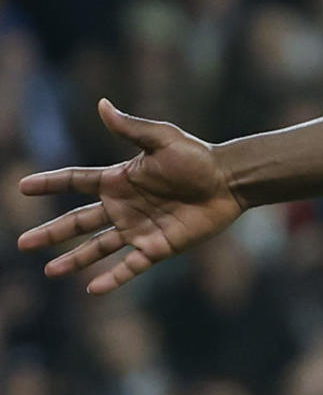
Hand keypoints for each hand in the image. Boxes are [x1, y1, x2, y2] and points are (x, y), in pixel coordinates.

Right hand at [16, 99, 244, 293]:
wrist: (229, 181)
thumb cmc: (198, 157)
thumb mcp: (162, 140)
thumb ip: (130, 128)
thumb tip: (102, 104)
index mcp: (119, 180)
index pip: (76, 182)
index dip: (50, 184)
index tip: (21, 186)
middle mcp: (123, 207)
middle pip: (78, 221)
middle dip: (51, 233)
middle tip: (23, 243)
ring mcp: (139, 229)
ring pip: (98, 248)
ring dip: (74, 260)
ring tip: (49, 271)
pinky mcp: (158, 247)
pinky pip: (131, 266)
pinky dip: (113, 278)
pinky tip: (92, 289)